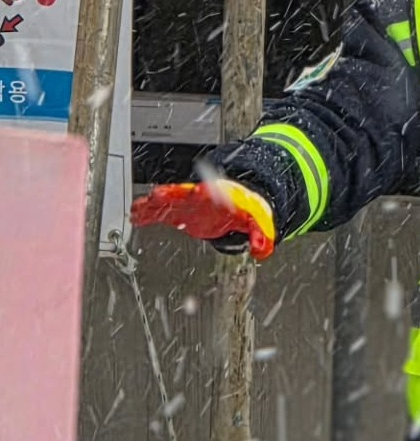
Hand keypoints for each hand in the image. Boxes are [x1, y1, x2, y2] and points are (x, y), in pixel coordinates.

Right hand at [130, 178, 275, 259]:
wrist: (236, 203)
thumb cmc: (245, 210)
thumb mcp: (257, 221)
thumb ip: (260, 236)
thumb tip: (263, 250)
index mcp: (222, 197)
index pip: (214, 193)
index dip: (207, 192)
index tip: (199, 190)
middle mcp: (202, 197)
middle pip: (186, 193)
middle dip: (173, 194)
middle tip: (158, 194)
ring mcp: (188, 202)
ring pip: (169, 200)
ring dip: (154, 203)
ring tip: (138, 208)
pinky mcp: (178, 210)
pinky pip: (160, 210)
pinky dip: (148, 212)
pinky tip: (136, 215)